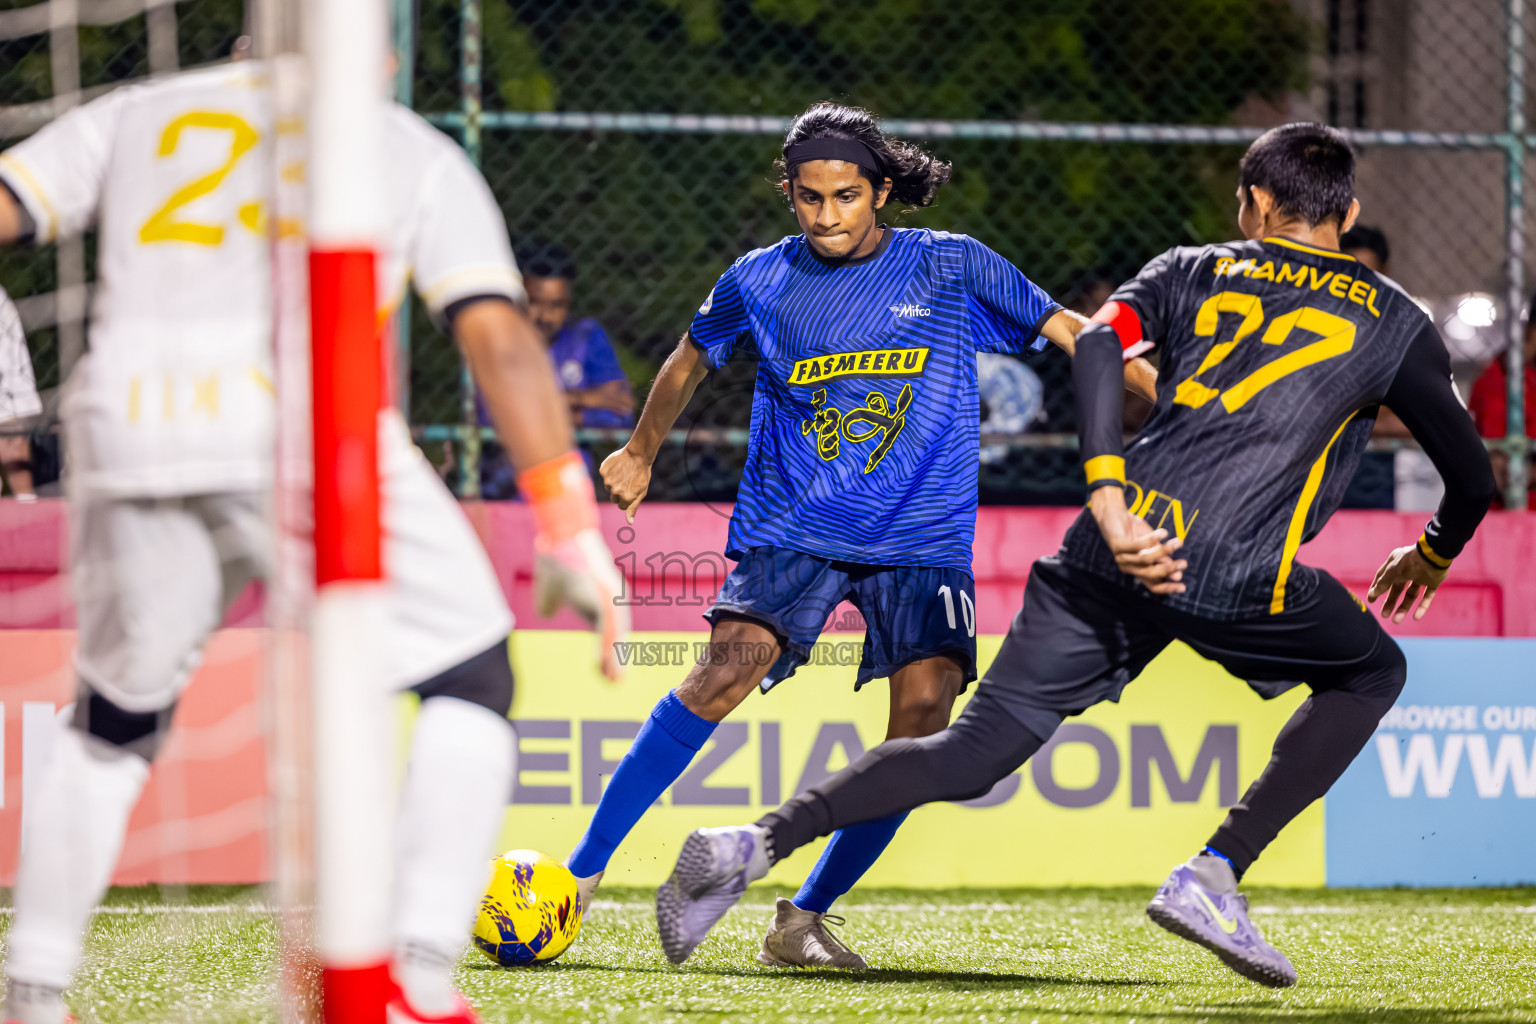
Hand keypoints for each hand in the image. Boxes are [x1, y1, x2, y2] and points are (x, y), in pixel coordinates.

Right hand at [534, 528, 630, 680]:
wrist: (557, 539)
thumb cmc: (554, 563)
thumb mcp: (548, 591)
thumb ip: (550, 605)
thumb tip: (547, 614)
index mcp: (600, 600)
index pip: (608, 632)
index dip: (608, 652)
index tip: (608, 673)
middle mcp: (610, 600)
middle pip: (616, 635)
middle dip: (615, 659)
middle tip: (615, 682)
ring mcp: (610, 598)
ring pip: (614, 634)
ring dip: (613, 658)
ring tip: (613, 679)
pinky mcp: (604, 596)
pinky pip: (607, 627)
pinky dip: (605, 646)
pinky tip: (600, 663)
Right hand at [600, 445, 651, 523]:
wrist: (638, 454)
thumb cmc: (642, 474)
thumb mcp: (641, 492)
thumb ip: (633, 508)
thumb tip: (629, 523)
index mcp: (625, 498)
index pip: (621, 506)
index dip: (628, 498)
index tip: (632, 490)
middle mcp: (614, 491)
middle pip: (614, 497)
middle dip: (620, 491)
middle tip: (629, 481)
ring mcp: (607, 480)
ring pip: (609, 486)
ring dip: (615, 481)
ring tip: (624, 473)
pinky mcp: (603, 471)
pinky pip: (604, 475)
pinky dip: (610, 472)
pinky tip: (618, 467)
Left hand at [1088, 487, 1186, 594]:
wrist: (1114, 514)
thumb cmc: (1135, 532)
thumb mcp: (1152, 547)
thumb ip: (1162, 559)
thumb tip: (1177, 574)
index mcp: (1137, 570)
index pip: (1152, 585)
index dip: (1167, 588)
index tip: (1183, 587)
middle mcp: (1128, 568)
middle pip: (1150, 574)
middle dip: (1169, 569)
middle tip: (1184, 564)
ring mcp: (1121, 558)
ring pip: (1146, 559)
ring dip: (1164, 551)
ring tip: (1178, 542)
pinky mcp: (1117, 546)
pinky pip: (1138, 545)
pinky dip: (1152, 539)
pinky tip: (1164, 533)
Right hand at [1368, 544, 1448, 622]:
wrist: (1433, 556)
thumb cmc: (1408, 562)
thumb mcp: (1391, 573)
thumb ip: (1382, 584)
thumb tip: (1372, 594)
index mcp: (1395, 562)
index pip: (1383, 577)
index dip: (1377, 588)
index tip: (1371, 600)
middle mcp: (1407, 569)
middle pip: (1397, 588)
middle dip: (1390, 602)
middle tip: (1384, 615)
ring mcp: (1421, 575)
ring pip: (1410, 594)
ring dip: (1404, 608)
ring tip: (1396, 620)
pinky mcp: (1433, 581)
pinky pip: (1427, 596)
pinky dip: (1422, 607)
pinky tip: (1416, 617)